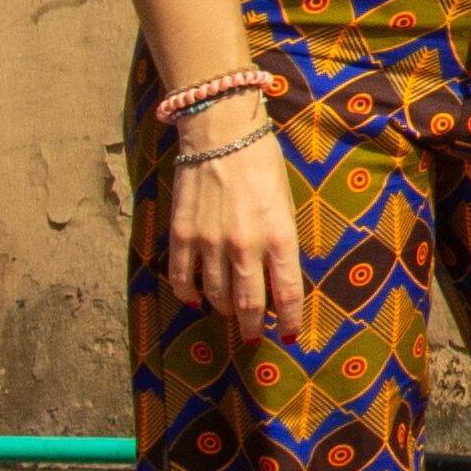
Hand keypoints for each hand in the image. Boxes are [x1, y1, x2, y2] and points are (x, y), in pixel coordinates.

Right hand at [155, 119, 306, 335]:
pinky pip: (183, 277)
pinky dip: (189, 293)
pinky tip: (196, 298)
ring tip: (229, 311)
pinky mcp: (183, 235)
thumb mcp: (286, 203)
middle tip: (253, 335)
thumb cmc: (262, 164)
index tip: (288, 334)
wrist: (221, 135)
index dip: (288, 319)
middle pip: (249, 304)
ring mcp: (211, 242)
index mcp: (280, 237)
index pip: (287, 293)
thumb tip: (276, 276)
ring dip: (223, 308)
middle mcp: (245, 246)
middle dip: (252, 325)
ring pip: (216, 294)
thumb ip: (281, 241)